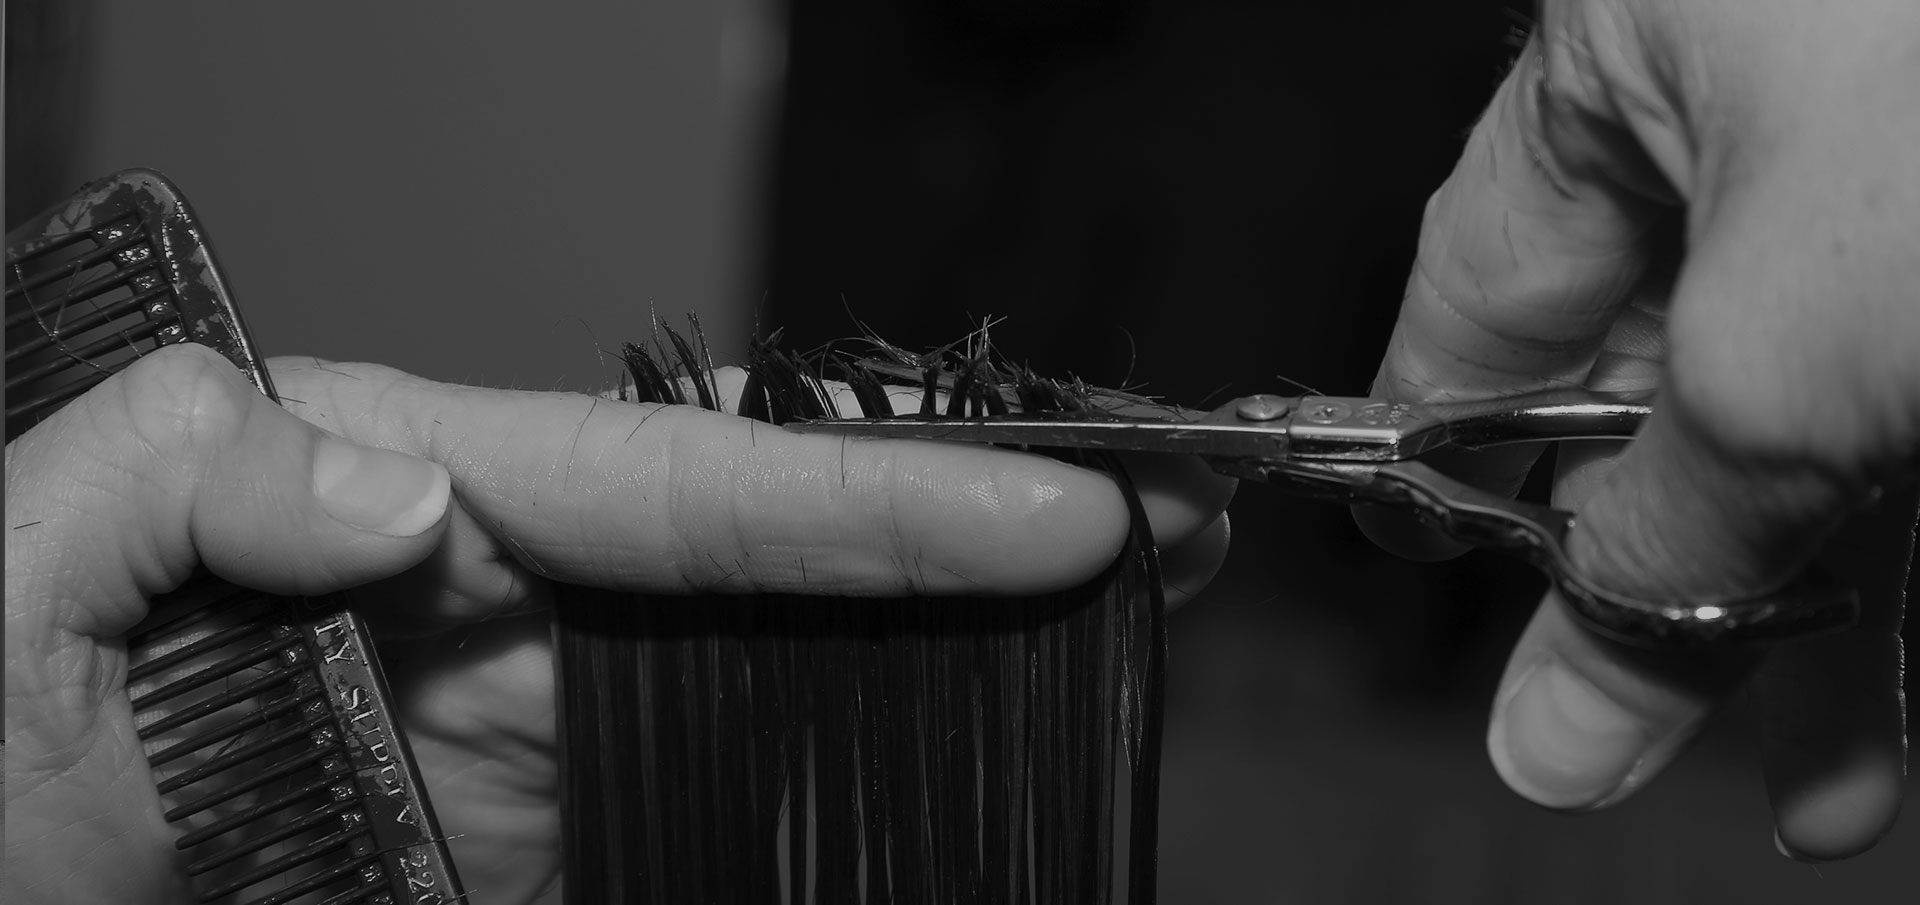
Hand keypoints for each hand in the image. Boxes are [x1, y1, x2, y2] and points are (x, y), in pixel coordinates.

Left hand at [4, 344, 1231, 903]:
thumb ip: (178, 473)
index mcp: (396, 490)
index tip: (1064, 511)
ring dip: (964, 638)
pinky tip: (987, 738)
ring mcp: (539, 726)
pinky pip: (741, 790)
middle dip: (987, 527)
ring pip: (795, 662)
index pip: (687, 486)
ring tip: (1135, 604)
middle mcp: (499, 590)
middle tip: (1174, 517)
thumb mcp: (7, 579)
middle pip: (789, 550)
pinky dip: (872, 766)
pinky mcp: (547, 842)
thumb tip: (418, 482)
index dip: (888, 497)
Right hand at [1362, 1, 1919, 860]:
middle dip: (1668, 573)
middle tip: (1619, 729)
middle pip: (1668, 374)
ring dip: (1823, 608)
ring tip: (1822, 776)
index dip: (1442, 431)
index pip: (1490, 275)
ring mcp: (1912, 170)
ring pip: (1826, 416)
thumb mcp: (1786, 361)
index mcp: (1650, 44)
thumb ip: (1654, 551)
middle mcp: (1782, 93)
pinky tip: (1917, 699)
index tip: (1424, 554)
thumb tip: (1551, 719)